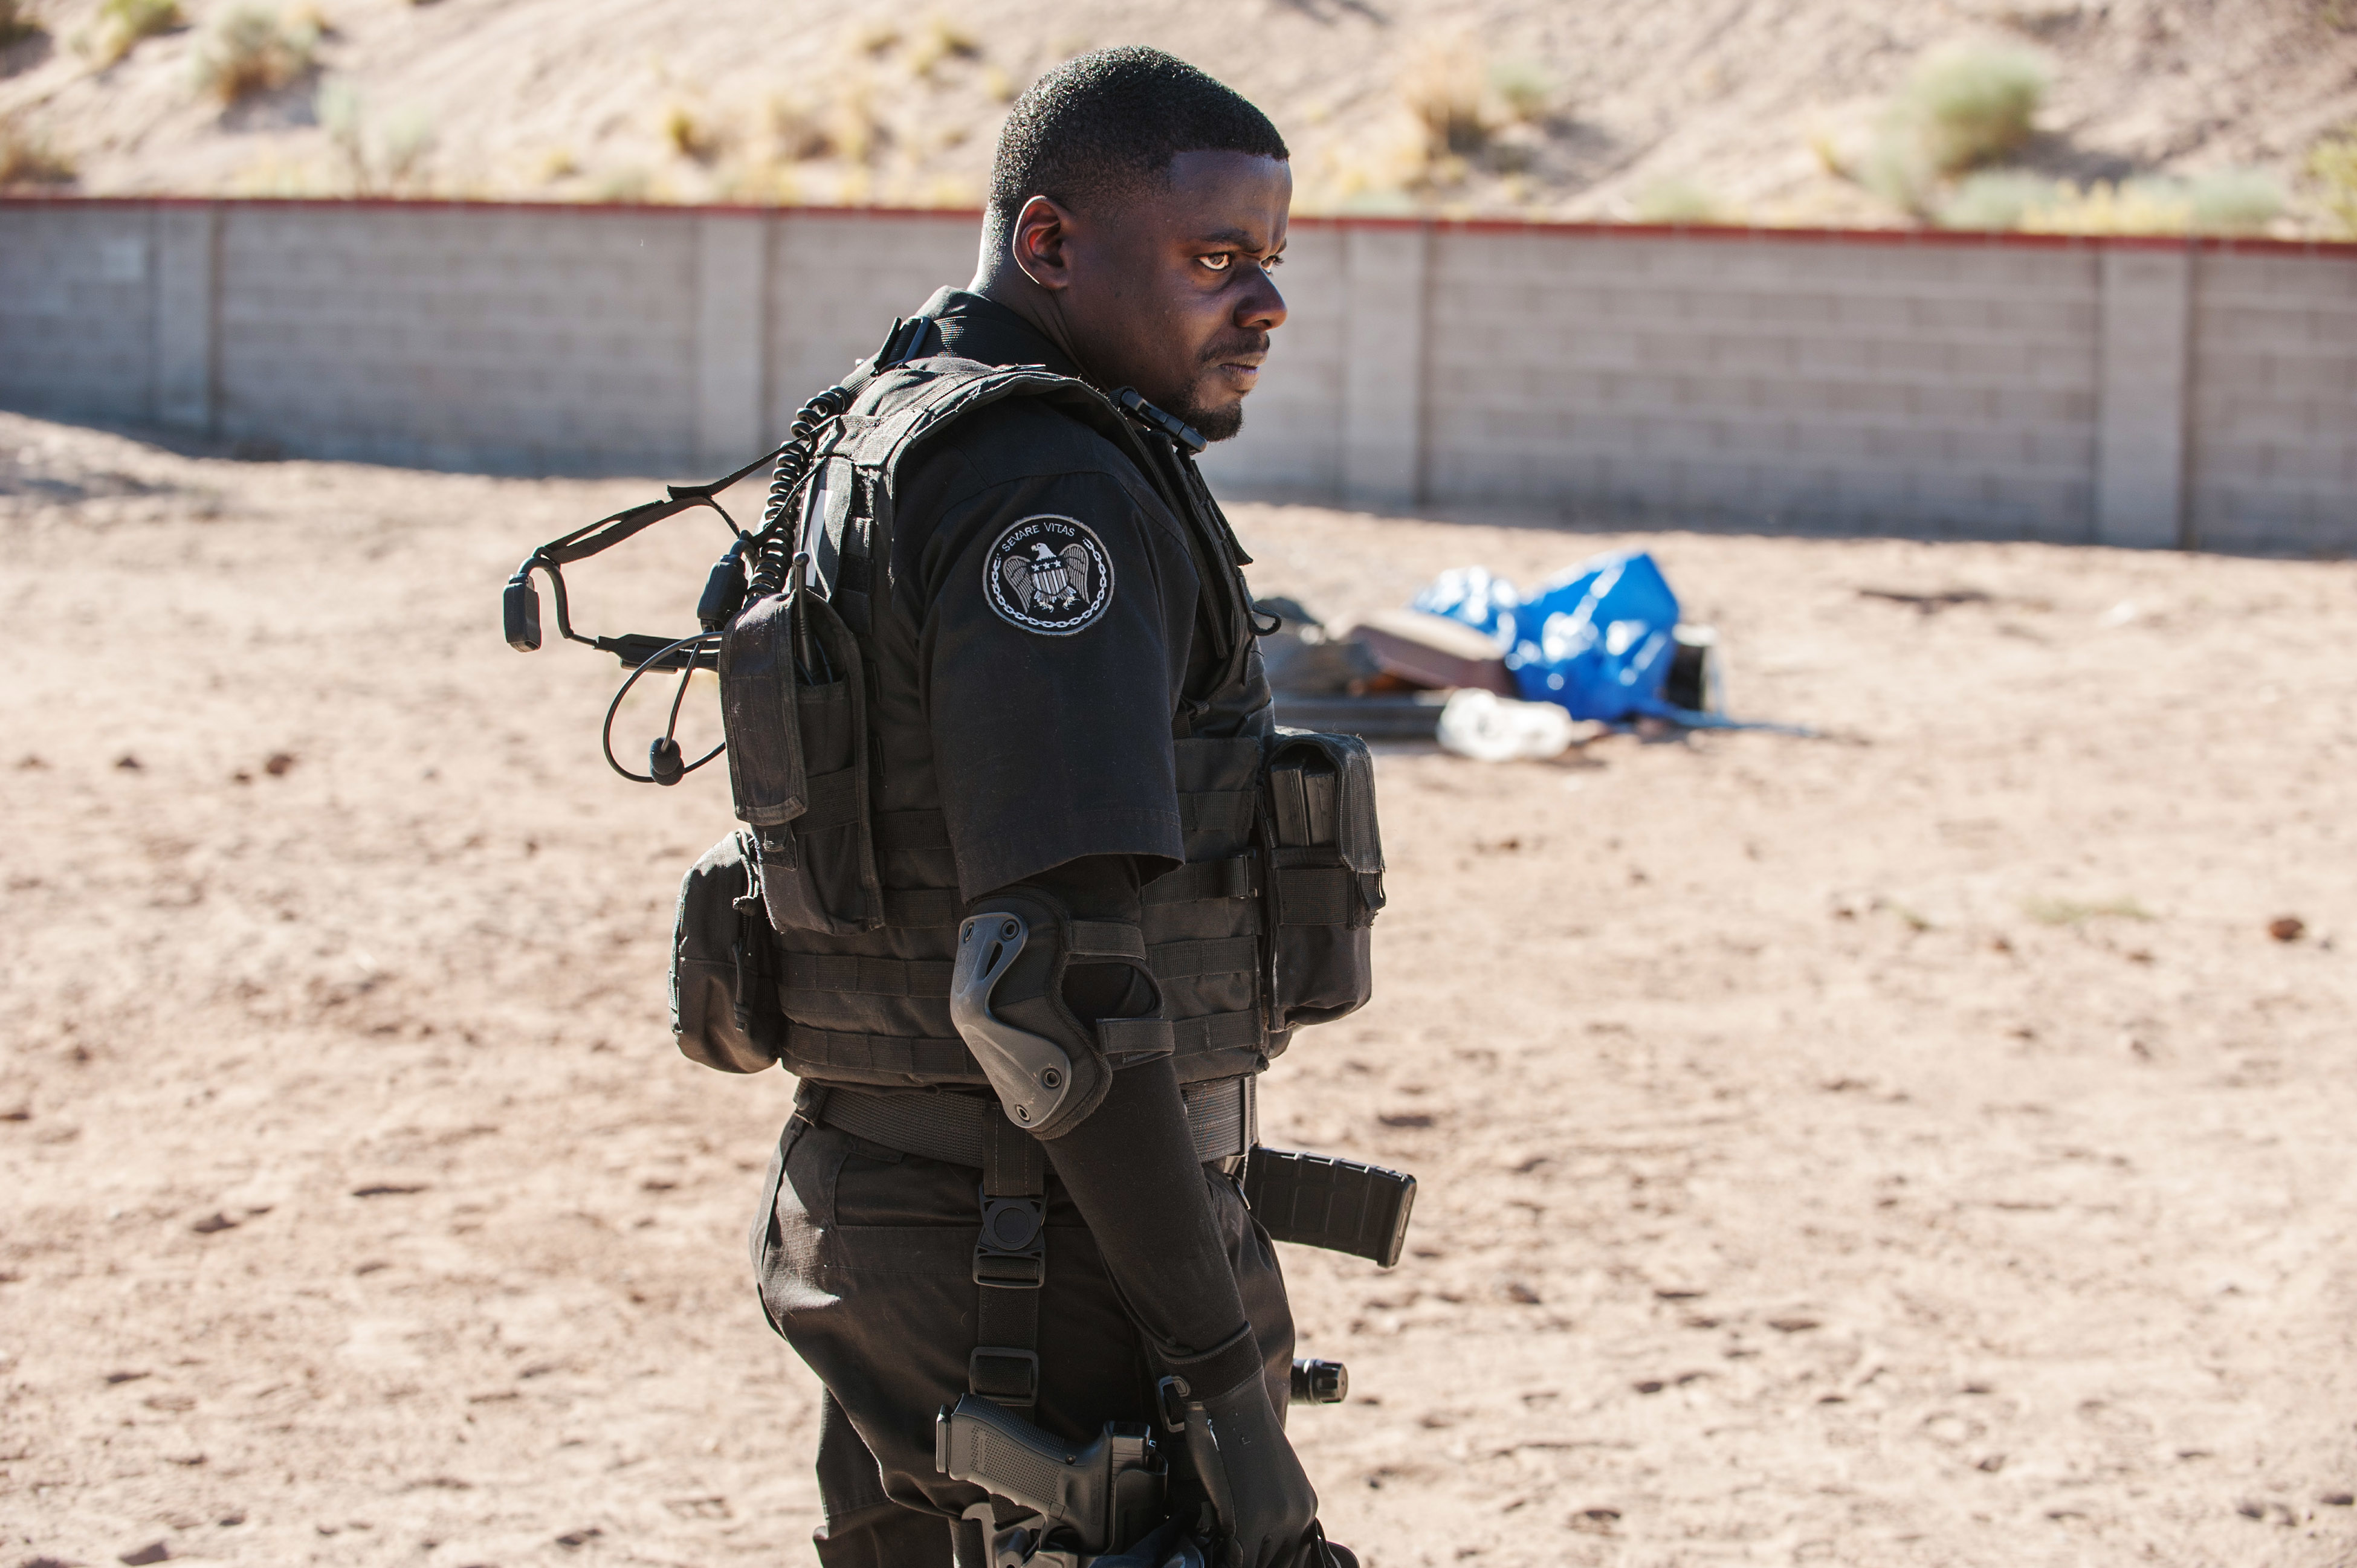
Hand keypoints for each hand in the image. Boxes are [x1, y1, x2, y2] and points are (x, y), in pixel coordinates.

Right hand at [1172, 1364, 1319, 1567]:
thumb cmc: (1242, 1431)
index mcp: (1306, 1506)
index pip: (1291, 1556)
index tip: (1251, 1553)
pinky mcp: (1246, 1522)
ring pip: (1258, 1564)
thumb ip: (1270, 1505)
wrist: (1231, 1400)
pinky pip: (1236, 1560)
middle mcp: (1298, 1517)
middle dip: (1254, 1559)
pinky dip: (1223, 1557)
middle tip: (1235, 1548)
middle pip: (1278, 1563)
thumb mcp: (1270, 1472)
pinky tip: (1213, 1544)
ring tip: (1222, 1543)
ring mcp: (1274, 1521)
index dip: (1266, 1558)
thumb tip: (1255, 1537)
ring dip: (1238, 1558)